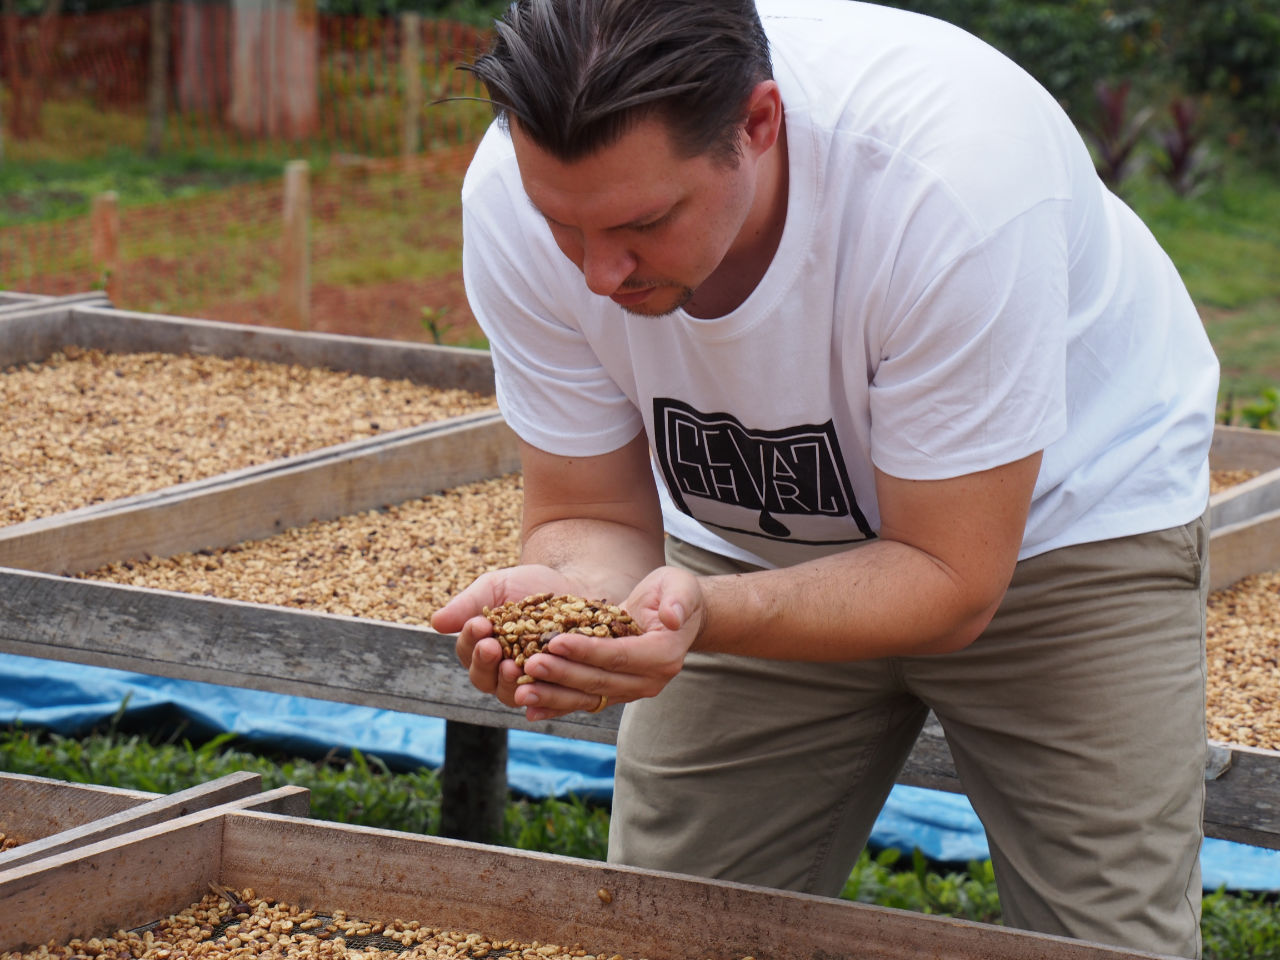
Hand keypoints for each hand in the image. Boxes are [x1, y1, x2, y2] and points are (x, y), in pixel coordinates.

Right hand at [431, 564, 580, 708]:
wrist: (575, 584)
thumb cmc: (529, 585)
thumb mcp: (497, 588)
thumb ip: (469, 604)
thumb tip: (436, 622)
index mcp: (482, 650)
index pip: (467, 653)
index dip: (471, 640)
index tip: (479, 624)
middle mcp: (501, 673)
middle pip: (485, 680)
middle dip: (486, 664)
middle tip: (492, 648)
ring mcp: (530, 683)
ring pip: (512, 694)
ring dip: (510, 683)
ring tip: (514, 666)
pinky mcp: (558, 688)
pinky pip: (549, 699)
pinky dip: (544, 695)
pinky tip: (545, 683)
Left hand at [515, 566, 705, 721]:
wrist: (676, 616)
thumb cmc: (674, 593)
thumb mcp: (680, 586)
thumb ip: (678, 600)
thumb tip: (671, 618)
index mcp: (663, 655)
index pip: (619, 655)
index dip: (587, 651)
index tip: (556, 642)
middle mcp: (648, 680)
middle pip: (599, 681)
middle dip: (562, 674)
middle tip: (530, 665)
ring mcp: (631, 691)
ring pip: (588, 698)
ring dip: (553, 697)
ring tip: (522, 693)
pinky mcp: (615, 694)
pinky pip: (584, 702)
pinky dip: (557, 707)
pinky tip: (530, 711)